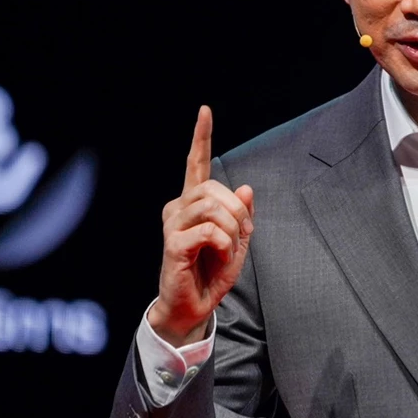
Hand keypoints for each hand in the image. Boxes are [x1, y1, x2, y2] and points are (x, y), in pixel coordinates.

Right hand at [149, 105, 254, 346]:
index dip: (201, 137)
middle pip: (215, 189)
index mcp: (193, 202)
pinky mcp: (172, 243)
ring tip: (227, 249)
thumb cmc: (212, 272)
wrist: (195, 305)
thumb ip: (242, 215)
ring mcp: (172, 224)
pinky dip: (224, 244)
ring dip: (232, 230)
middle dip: (238, 213)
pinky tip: (218, 257)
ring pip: (213, 208)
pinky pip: (209, 231)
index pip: (196, 163)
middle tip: (240, 237)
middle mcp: (178, 207)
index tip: (205, 111)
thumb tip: (245, 189)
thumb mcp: (237, 241)